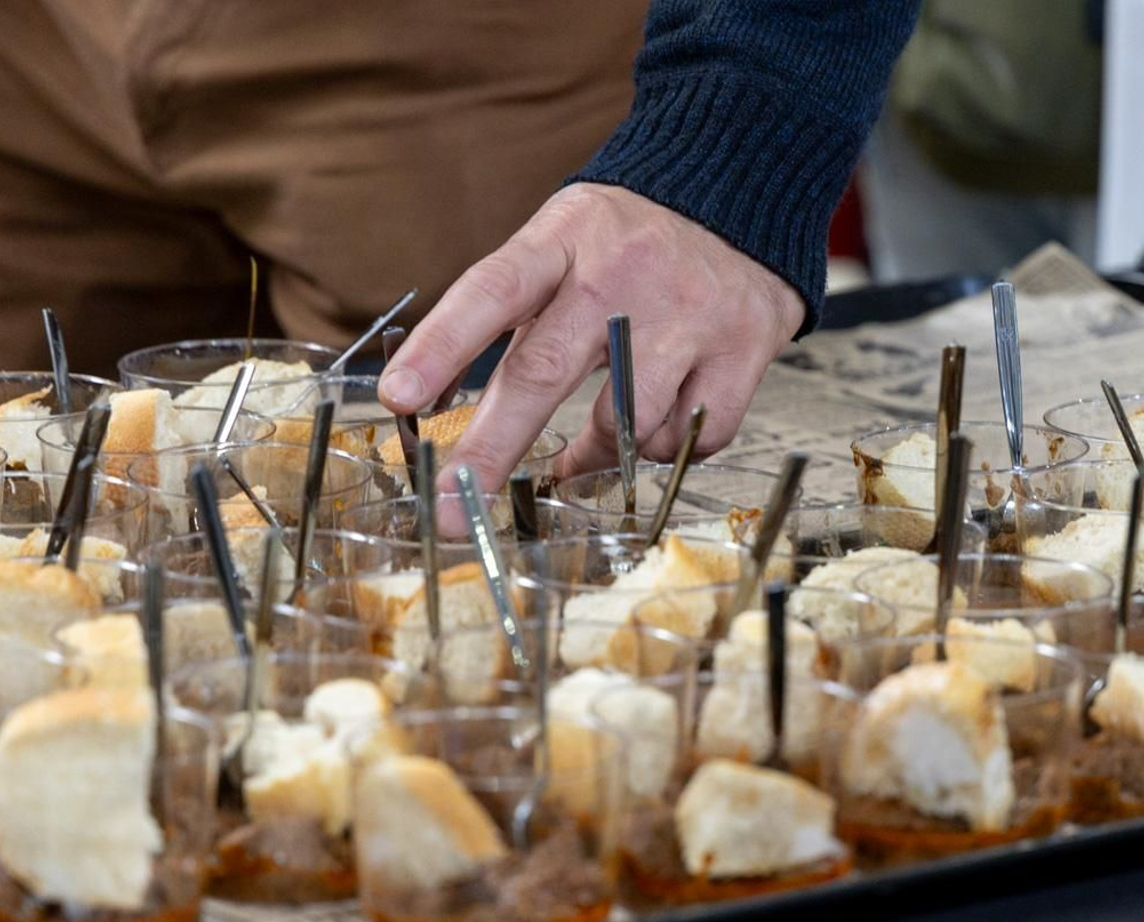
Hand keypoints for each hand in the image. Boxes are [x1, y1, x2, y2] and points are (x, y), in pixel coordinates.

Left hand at [379, 183, 804, 489]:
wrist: (745, 193)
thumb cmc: (631, 239)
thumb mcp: (562, 241)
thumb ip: (509, 313)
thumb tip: (434, 403)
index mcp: (565, 238)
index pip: (492, 290)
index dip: (442, 346)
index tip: (399, 399)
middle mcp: (623, 273)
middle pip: (544, 370)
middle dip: (492, 447)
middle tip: (454, 506)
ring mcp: (689, 312)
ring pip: (624, 423)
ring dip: (595, 455)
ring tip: (585, 453)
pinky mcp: (743, 348)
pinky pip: (690, 437)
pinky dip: (665, 447)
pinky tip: (659, 422)